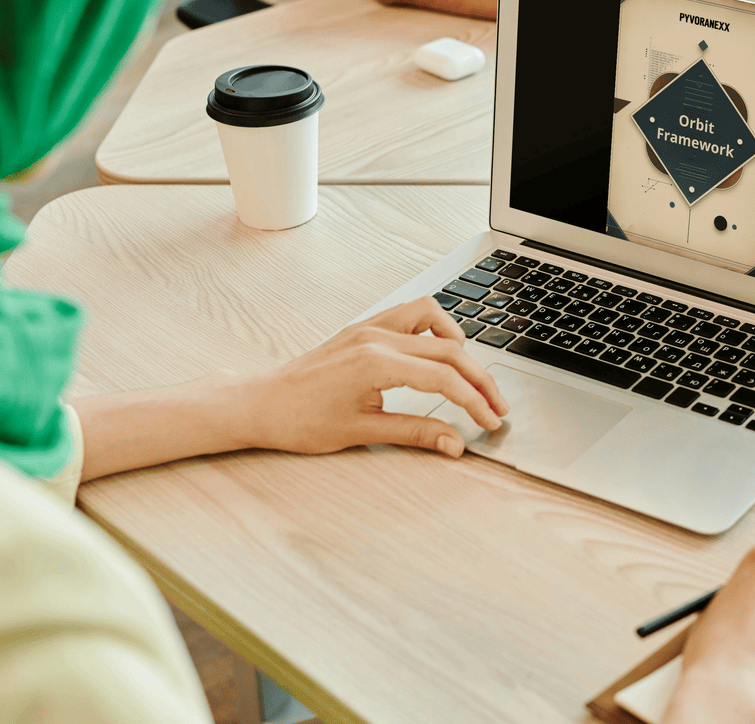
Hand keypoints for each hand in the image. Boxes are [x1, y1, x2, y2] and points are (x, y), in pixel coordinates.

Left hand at [238, 296, 506, 458]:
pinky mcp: (363, 327)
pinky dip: (433, 328)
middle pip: (450, 350)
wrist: (259, 403)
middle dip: (479, 380)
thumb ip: (415, 433)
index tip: (490, 421)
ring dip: (459, 344)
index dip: (474, 402)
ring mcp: (370, 327)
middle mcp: (377, 336)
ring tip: (470, 373)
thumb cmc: (299, 420)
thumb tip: (454, 442)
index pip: (444, 379)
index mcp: (377, 362)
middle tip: (495, 407)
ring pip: (433, 317)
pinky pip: (410, 313)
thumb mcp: (361, 432)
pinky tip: (438, 351)